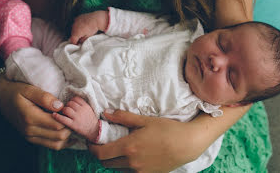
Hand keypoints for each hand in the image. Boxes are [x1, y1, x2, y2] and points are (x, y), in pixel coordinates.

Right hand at [0, 76, 72, 149]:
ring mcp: (30, 137)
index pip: (57, 125)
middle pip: (59, 136)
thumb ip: (44, 98)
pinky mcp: (32, 139)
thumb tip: (60, 106)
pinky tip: (66, 130)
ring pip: (56, 144)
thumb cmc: (17, 90)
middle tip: (73, 115)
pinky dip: (61, 140)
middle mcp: (30, 131)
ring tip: (70, 121)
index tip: (71, 108)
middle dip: (69, 126)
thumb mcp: (29, 89)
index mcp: (30, 118)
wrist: (3, 98)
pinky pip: (51, 145)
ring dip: (67, 135)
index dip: (68, 118)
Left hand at [52, 96, 99, 141]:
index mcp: (85, 106)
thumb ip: (82, 104)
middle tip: (67, 110)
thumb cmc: (90, 120)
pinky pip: (63, 119)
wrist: (95, 130)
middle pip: (70, 103)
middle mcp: (81, 110)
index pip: (76, 98)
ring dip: (63, 110)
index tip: (71, 104)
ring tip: (64, 113)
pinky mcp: (73, 125)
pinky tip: (54, 115)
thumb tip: (72, 100)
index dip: (71, 100)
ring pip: (66, 109)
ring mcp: (77, 117)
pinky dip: (57, 116)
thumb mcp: (89, 109)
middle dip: (67, 105)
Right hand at [69, 10, 108, 43]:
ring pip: (73, 28)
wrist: (96, 19)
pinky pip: (75, 23)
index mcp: (76, 33)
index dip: (75, 43)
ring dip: (76, 30)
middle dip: (76, 36)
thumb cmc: (93, 28)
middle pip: (72, 34)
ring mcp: (75, 22)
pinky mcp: (77, 18)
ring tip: (82, 31)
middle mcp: (74, 27)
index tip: (77, 44)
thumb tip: (80, 41)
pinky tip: (82, 25)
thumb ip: (82, 40)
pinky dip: (77, 25)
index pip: (72, 40)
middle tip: (80, 37)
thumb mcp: (88, 37)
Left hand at [88, 110, 207, 171]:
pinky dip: (125, 166)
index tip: (92, 142)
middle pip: (106, 163)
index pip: (100, 153)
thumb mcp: (144, 120)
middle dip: (101, 154)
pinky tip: (132, 156)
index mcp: (128, 147)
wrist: (187, 144)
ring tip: (119, 149)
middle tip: (104, 144)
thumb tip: (106, 113)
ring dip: (113, 161)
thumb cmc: (167, 129)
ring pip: (117, 169)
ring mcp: (139, 172)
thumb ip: (123, 117)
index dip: (92, 148)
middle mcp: (131, 163)